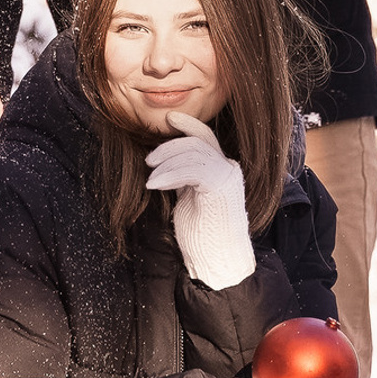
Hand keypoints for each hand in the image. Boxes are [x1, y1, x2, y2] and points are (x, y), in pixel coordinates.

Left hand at [146, 112, 254, 288]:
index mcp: (221, 170)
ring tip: (150, 179)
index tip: (169, 118)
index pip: (206, 137)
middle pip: (197, 142)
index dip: (188, 124)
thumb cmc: (200, 234)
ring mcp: (227, 177)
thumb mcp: (188, 198)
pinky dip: (169, 174)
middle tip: (148, 160)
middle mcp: (228, 169)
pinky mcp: (220, 188)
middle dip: (169, 146)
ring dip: (166, 162)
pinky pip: (192, 169)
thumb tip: (164, 163)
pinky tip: (154, 185)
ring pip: (193, 153)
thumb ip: (184, 178)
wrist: (216, 259)